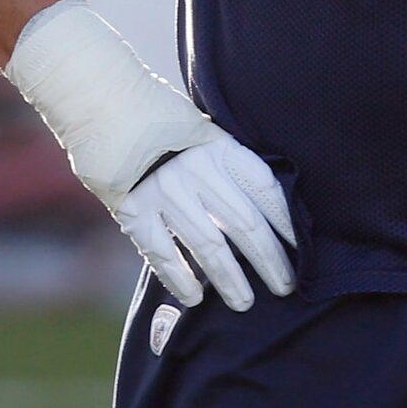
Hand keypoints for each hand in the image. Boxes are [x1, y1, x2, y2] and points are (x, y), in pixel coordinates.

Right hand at [111, 130, 297, 310]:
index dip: (286, 222)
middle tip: (285, 286)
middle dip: (269, 260)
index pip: (265, 190)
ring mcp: (165, 192)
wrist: (104, 105)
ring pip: (209, 246)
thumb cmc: (161, 122)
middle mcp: (197, 170)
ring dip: (230, 279)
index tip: (302, 249)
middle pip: (244, 225)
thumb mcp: (204, 132)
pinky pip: (164, 254)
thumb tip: (263, 208)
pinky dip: (181, 279)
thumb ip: (227, 165)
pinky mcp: (134, 210)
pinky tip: (195, 298)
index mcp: (220, 147)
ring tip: (244, 302)